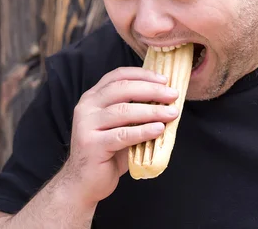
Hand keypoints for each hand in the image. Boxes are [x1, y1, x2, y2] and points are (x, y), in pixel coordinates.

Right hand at [59, 67, 178, 205]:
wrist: (84, 183)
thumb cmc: (108, 152)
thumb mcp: (121, 125)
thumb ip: (135, 110)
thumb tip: (167, 100)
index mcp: (93, 97)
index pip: (119, 76)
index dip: (143, 75)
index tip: (165, 79)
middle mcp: (87, 107)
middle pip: (123, 89)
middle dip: (152, 90)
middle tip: (173, 95)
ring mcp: (86, 125)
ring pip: (123, 111)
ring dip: (152, 111)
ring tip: (172, 113)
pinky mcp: (91, 145)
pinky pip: (122, 134)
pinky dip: (143, 131)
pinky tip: (159, 129)